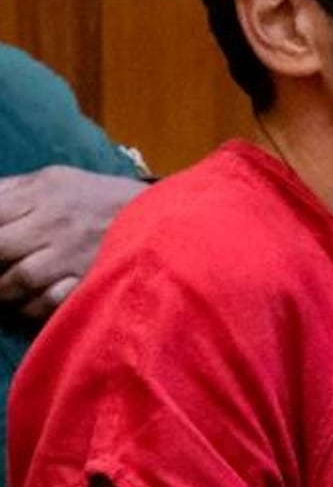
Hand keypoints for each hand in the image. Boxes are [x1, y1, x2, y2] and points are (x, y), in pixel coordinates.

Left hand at [0, 166, 146, 318]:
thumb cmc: (100, 198)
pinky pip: (45, 304)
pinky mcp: (88, 282)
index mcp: (42, 191)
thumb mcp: (56, 179)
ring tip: (6, 291)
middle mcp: (54, 222)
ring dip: (3, 291)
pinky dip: (31, 307)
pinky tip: (30, 303)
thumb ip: (11, 190)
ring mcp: (72, 255)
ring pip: (15, 282)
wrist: (164, 217)